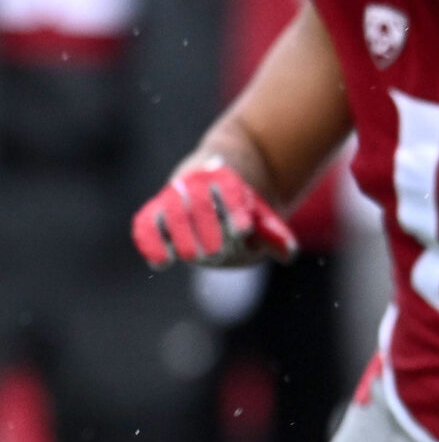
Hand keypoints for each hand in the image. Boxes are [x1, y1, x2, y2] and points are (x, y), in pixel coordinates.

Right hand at [133, 158, 296, 268]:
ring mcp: (173, 196)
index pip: (230, 191)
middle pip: (200, 205)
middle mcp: (196, 182)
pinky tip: (162, 264)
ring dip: (183, 237)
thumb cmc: (242, 205)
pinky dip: (151, 242)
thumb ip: (272, 233)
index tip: (245, 229)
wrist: (212, 176)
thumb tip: (288, 255)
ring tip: (193, 256)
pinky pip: (146, 225)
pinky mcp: (155, 211)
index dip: (235, 209)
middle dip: (208, 229)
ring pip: (173, 213)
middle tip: (215, 252)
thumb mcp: (261, 214)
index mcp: (225, 176)